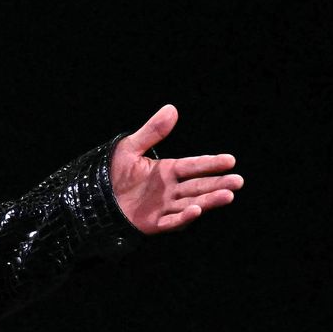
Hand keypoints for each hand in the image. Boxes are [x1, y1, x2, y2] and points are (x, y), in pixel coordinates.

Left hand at [111, 104, 241, 234]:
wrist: (94, 197)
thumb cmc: (111, 172)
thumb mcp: (129, 148)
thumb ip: (152, 132)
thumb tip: (171, 108)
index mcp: (167, 171)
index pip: (194, 166)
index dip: (211, 163)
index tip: (231, 160)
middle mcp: (170, 189)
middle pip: (199, 186)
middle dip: (219, 183)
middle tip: (238, 181)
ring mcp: (164, 207)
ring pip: (192, 203)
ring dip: (209, 200)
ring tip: (228, 195)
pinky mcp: (154, 223)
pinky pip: (172, 221)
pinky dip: (184, 217)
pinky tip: (196, 210)